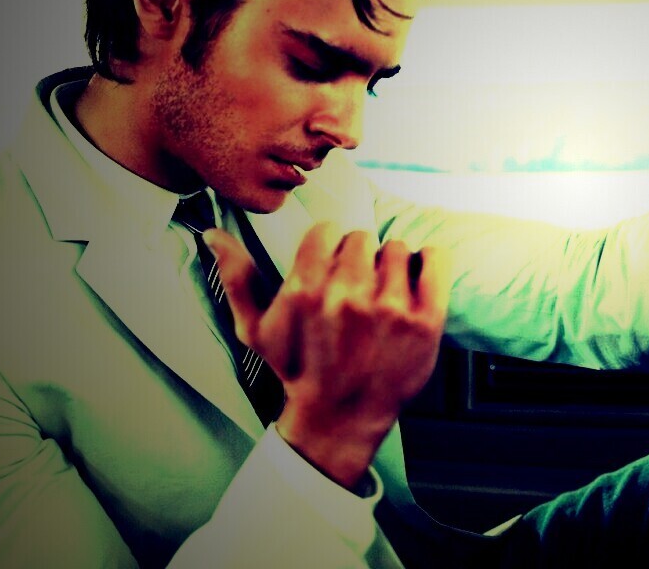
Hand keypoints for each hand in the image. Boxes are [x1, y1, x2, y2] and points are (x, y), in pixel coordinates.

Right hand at [205, 223, 447, 486]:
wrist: (339, 418)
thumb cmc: (296, 371)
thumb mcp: (255, 330)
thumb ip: (237, 278)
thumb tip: (213, 234)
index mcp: (305, 291)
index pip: (325, 230)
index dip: (327, 246)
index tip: (330, 266)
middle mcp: (348, 297)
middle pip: (361, 238)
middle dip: (357, 258)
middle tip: (356, 285)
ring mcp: (391, 308)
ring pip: (396, 247)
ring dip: (390, 264)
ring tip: (382, 290)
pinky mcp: (426, 320)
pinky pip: (435, 259)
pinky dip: (428, 261)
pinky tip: (415, 278)